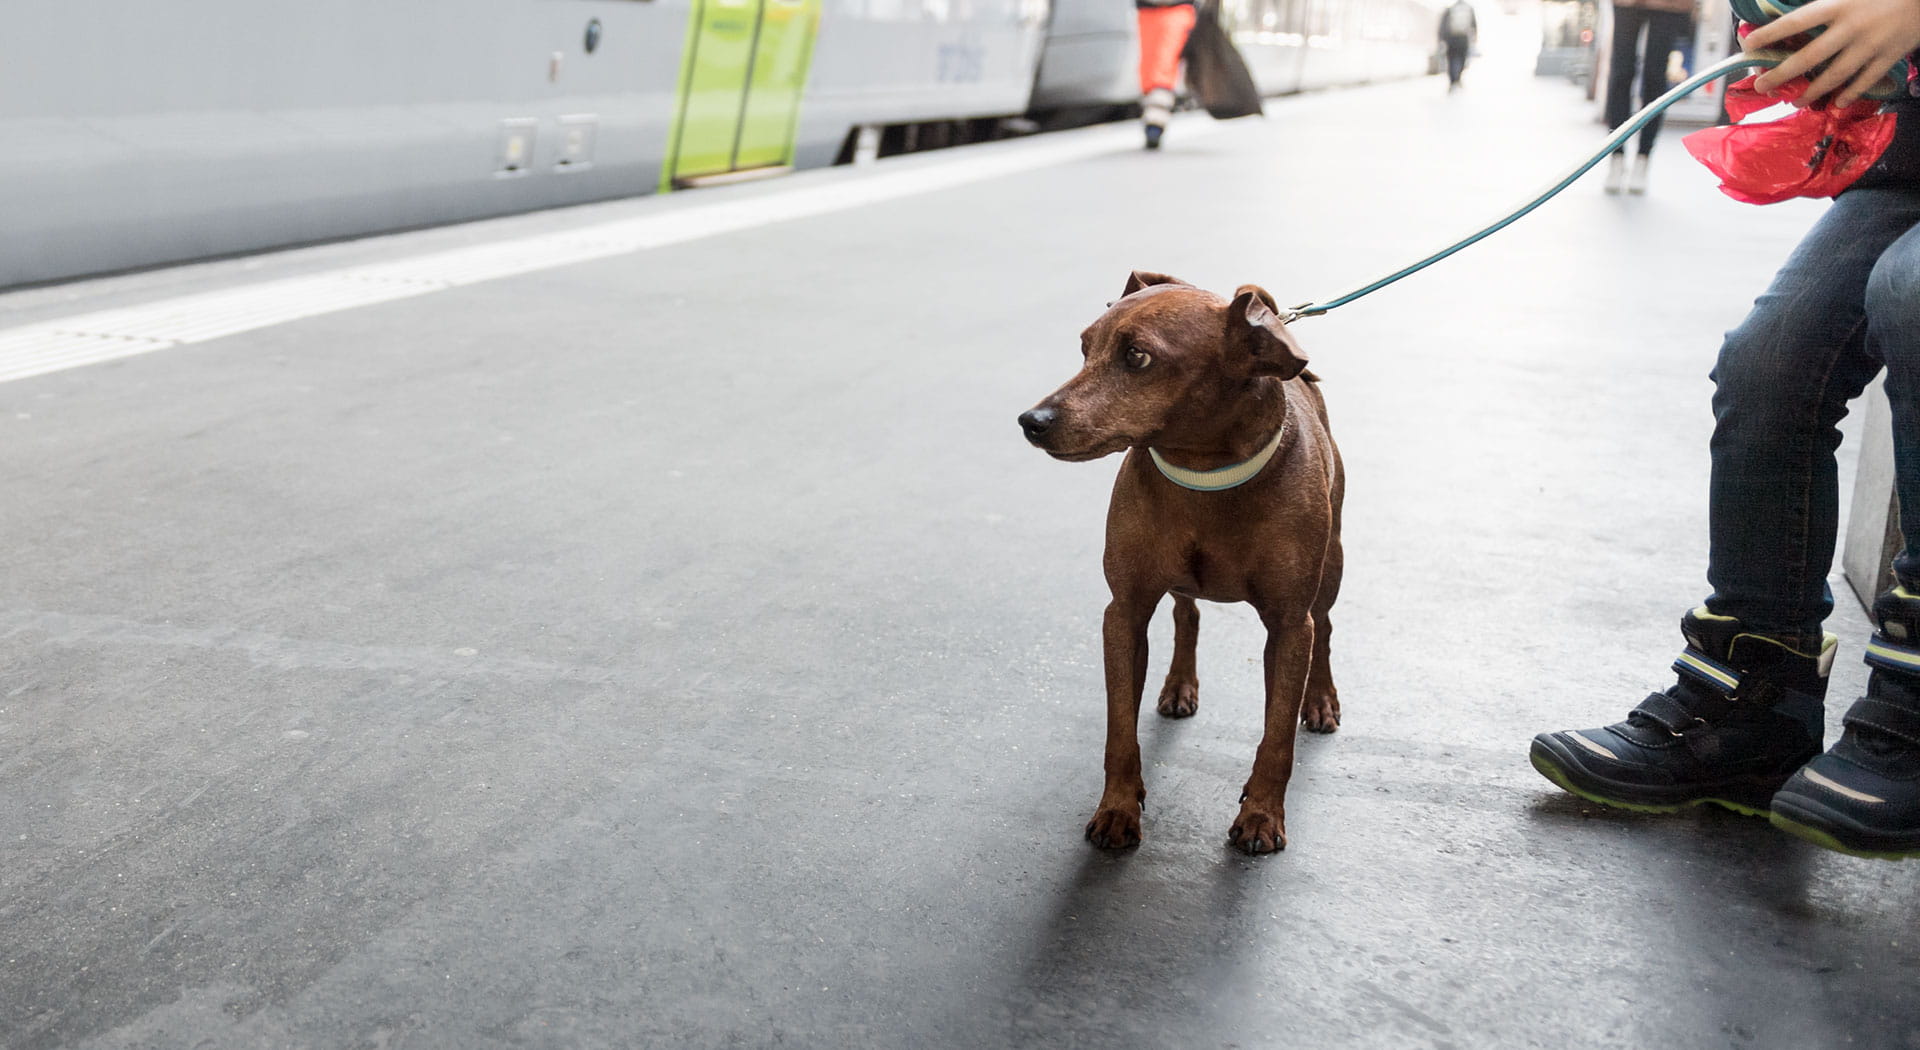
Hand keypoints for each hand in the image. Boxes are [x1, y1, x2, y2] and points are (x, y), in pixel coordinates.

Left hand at [1745, 0, 1919, 106]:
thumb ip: (1824, 3)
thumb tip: (1793, 15)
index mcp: (1839, 4)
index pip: (1796, 21)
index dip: (1770, 34)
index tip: (1749, 44)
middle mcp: (1851, 27)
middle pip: (1808, 56)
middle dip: (1781, 74)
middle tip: (1762, 86)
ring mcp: (1870, 45)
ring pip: (1834, 75)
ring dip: (1812, 91)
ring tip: (1795, 101)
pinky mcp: (1889, 56)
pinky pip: (1865, 81)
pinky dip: (1850, 94)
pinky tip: (1837, 103)